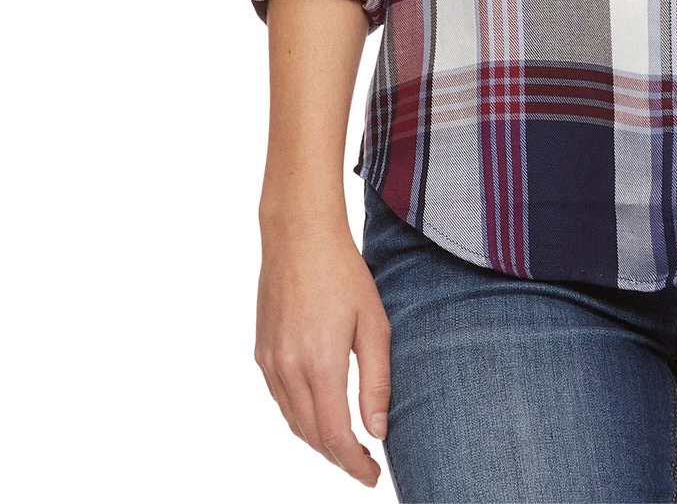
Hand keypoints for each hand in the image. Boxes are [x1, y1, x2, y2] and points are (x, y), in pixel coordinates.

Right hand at [254, 214, 392, 486]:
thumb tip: (378, 430)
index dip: (354, 464)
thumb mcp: (374, 325)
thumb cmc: (344, 274)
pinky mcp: (262, 353)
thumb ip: (376, 381)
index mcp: (320, 365)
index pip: (336, 436)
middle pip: (313, 436)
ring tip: (347, 445)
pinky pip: (281, 401)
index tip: (373, 475)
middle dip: (339, 457)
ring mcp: (270, 363)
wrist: (299, 237)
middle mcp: (288, 371)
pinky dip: (301, 417)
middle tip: (365, 464)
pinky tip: (320, 413)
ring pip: (294, 422)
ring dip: (319, 441)